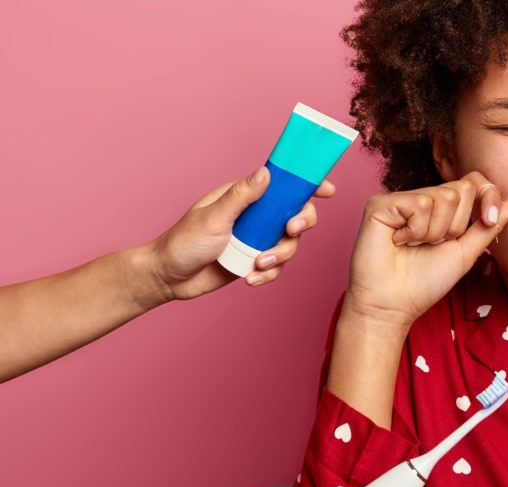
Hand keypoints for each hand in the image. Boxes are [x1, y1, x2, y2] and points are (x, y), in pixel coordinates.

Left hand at [144, 166, 333, 301]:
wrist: (168, 278)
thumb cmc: (182, 242)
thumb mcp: (213, 217)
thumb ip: (241, 196)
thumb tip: (265, 173)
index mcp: (244, 197)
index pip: (280, 184)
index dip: (306, 184)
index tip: (326, 189)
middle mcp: (254, 217)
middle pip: (295, 214)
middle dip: (300, 223)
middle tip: (291, 229)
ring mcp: (256, 239)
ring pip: (289, 244)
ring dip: (280, 255)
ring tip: (258, 264)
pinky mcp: (254, 261)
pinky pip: (276, 267)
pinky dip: (268, 274)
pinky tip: (250, 278)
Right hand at [342, 171, 507, 326]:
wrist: (393, 305)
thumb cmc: (425, 282)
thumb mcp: (467, 252)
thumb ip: (491, 225)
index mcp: (442, 208)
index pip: (474, 181)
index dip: (487, 196)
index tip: (488, 219)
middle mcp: (421, 198)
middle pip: (462, 188)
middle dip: (457, 225)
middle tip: (434, 244)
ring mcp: (401, 199)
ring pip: (442, 197)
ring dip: (435, 232)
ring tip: (415, 245)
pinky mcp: (381, 204)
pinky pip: (419, 204)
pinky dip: (415, 230)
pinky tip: (400, 241)